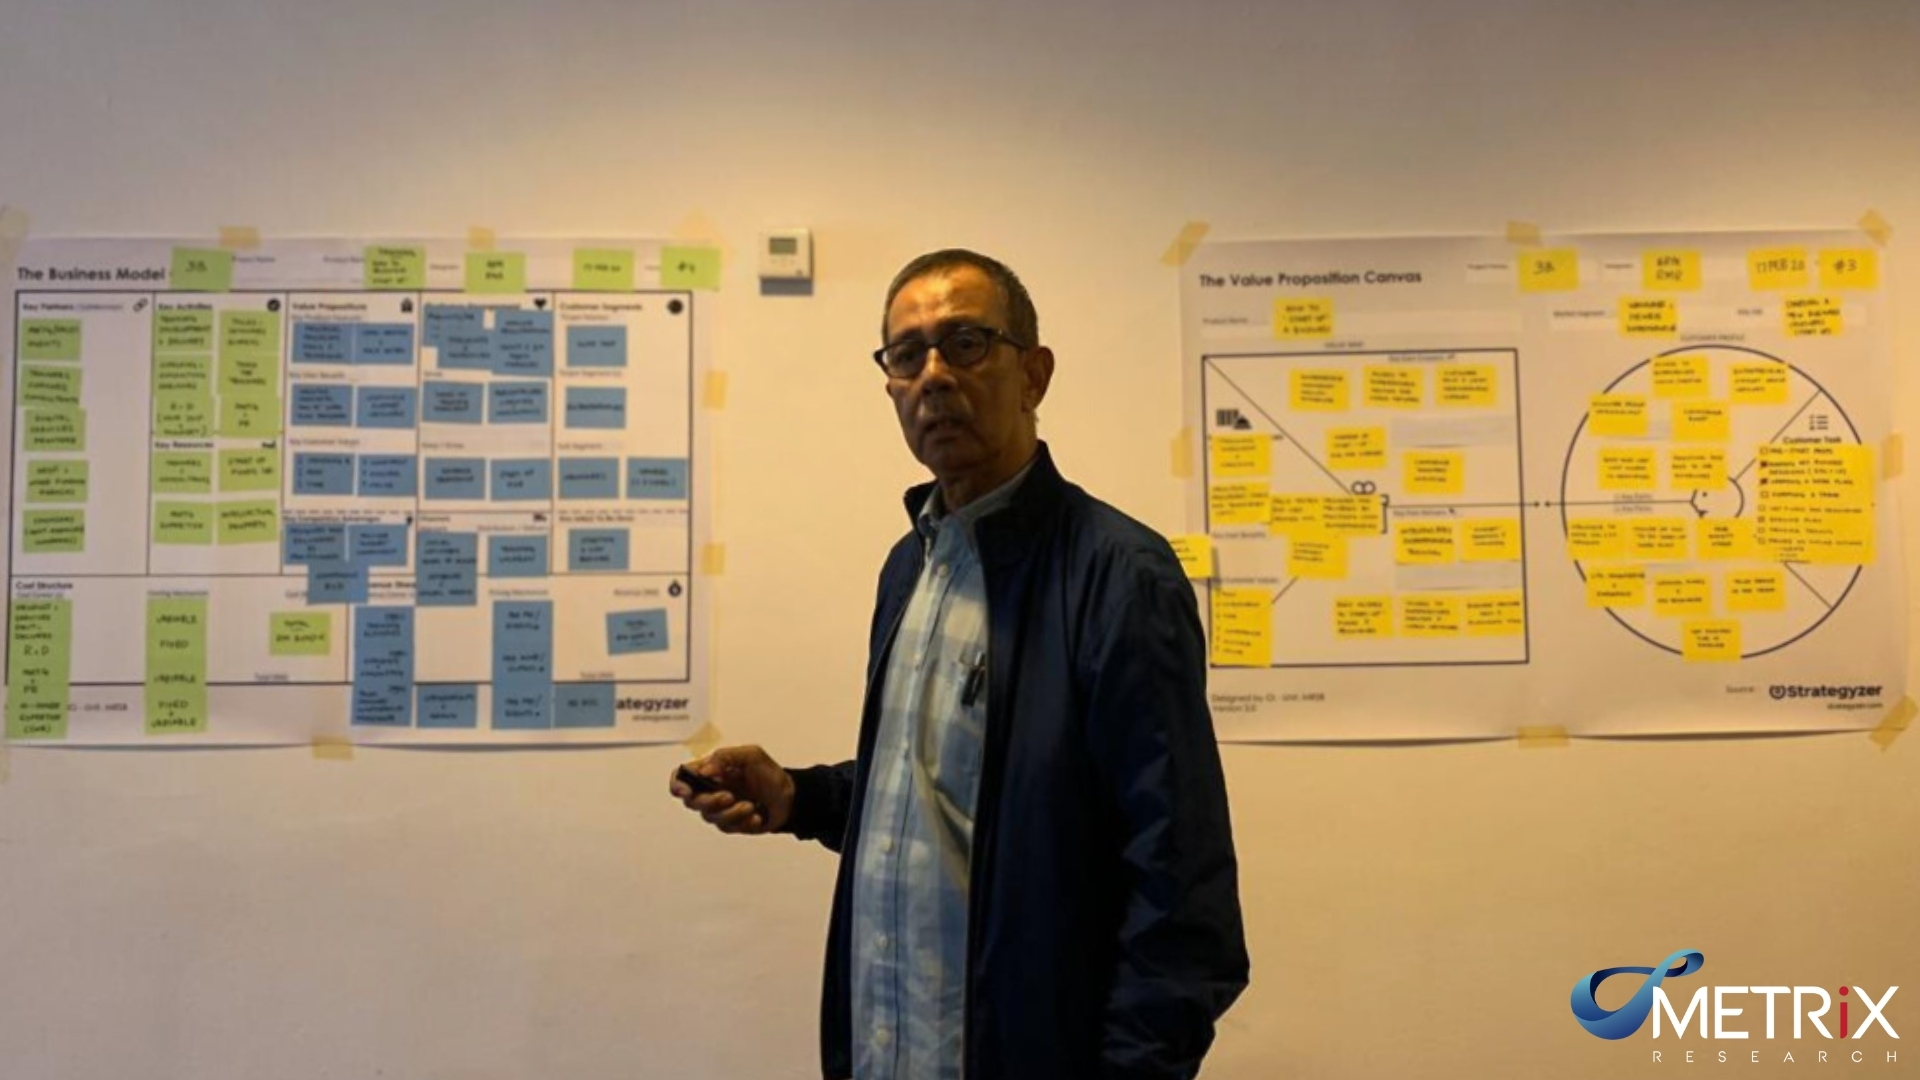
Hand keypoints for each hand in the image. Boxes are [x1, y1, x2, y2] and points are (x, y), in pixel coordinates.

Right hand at [668, 744, 795, 834]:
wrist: (790, 797)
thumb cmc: (769, 774)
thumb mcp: (751, 756)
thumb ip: (725, 757)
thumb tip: (703, 771)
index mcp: (711, 771)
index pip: (682, 778)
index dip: (678, 785)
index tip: (687, 792)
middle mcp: (710, 790)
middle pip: (692, 801)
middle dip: (710, 801)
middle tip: (730, 796)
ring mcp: (720, 809)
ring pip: (710, 817)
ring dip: (731, 812)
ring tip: (751, 806)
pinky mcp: (731, 824)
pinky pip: (727, 827)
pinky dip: (743, 822)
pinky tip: (757, 816)